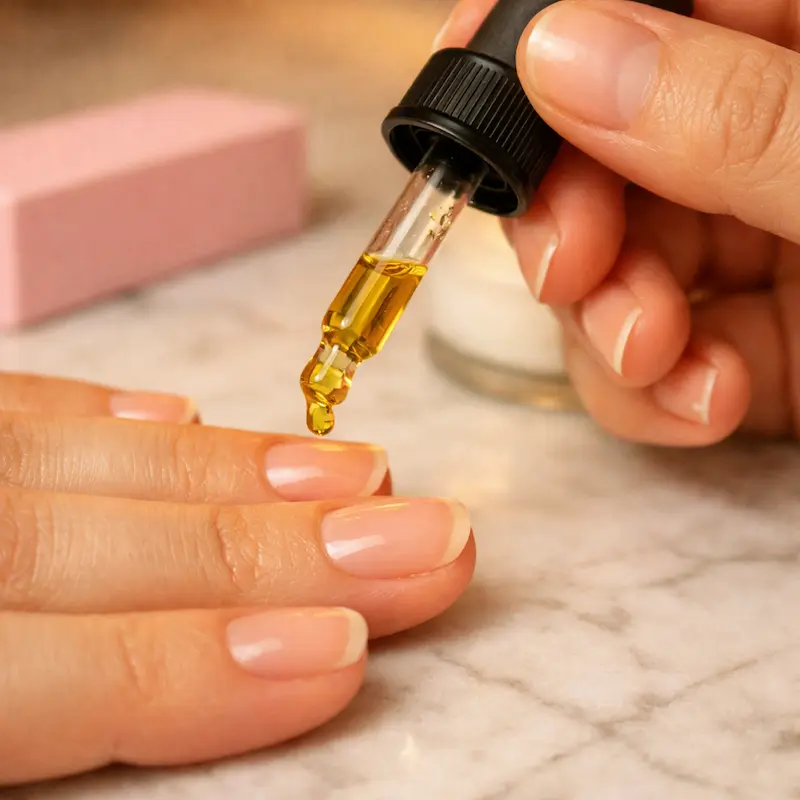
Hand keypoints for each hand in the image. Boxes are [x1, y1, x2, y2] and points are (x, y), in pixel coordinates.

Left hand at [0, 373, 473, 784]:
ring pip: (51, 458)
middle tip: (416, 540)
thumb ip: (43, 735)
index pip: (26, 673)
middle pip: (62, 545)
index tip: (342, 653)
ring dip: (217, 468)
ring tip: (353, 473)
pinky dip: (90, 411)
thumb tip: (251, 679)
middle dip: (261, 547)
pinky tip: (176, 415)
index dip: (189, 665)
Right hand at [438, 0, 799, 443]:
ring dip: (604, 329)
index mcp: (799, 58)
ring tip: (651, 358)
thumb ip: (728, 117)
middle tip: (571, 267)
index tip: (473, 77)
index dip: (542, 40)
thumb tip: (562, 52)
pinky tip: (703, 407)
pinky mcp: (751, 350)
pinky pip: (655, 366)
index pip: (644, 14)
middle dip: (566, 225)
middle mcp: (763, 150)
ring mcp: (753, 251)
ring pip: (607, 272)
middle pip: (597, 158)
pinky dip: (653, 397)